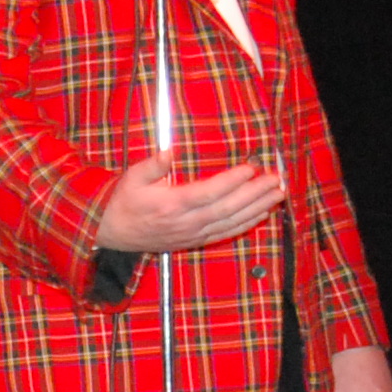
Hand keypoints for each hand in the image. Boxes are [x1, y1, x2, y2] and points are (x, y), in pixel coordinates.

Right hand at [93, 152, 282, 252]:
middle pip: (228, 208)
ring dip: (257, 208)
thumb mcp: (132, 178)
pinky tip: (262, 213)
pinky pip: (226, 233)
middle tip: (275, 179)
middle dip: (254, 193)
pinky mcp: (195, 240)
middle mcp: (187, 222)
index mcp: (172, 204)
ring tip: (277, 194)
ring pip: (231, 222)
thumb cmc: (124, 201)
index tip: (250, 167)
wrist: (114, 233)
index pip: (209, 192)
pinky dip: (246, 224)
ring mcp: (193, 234)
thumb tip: (169, 151)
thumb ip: (153, 165)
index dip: (232, 181)